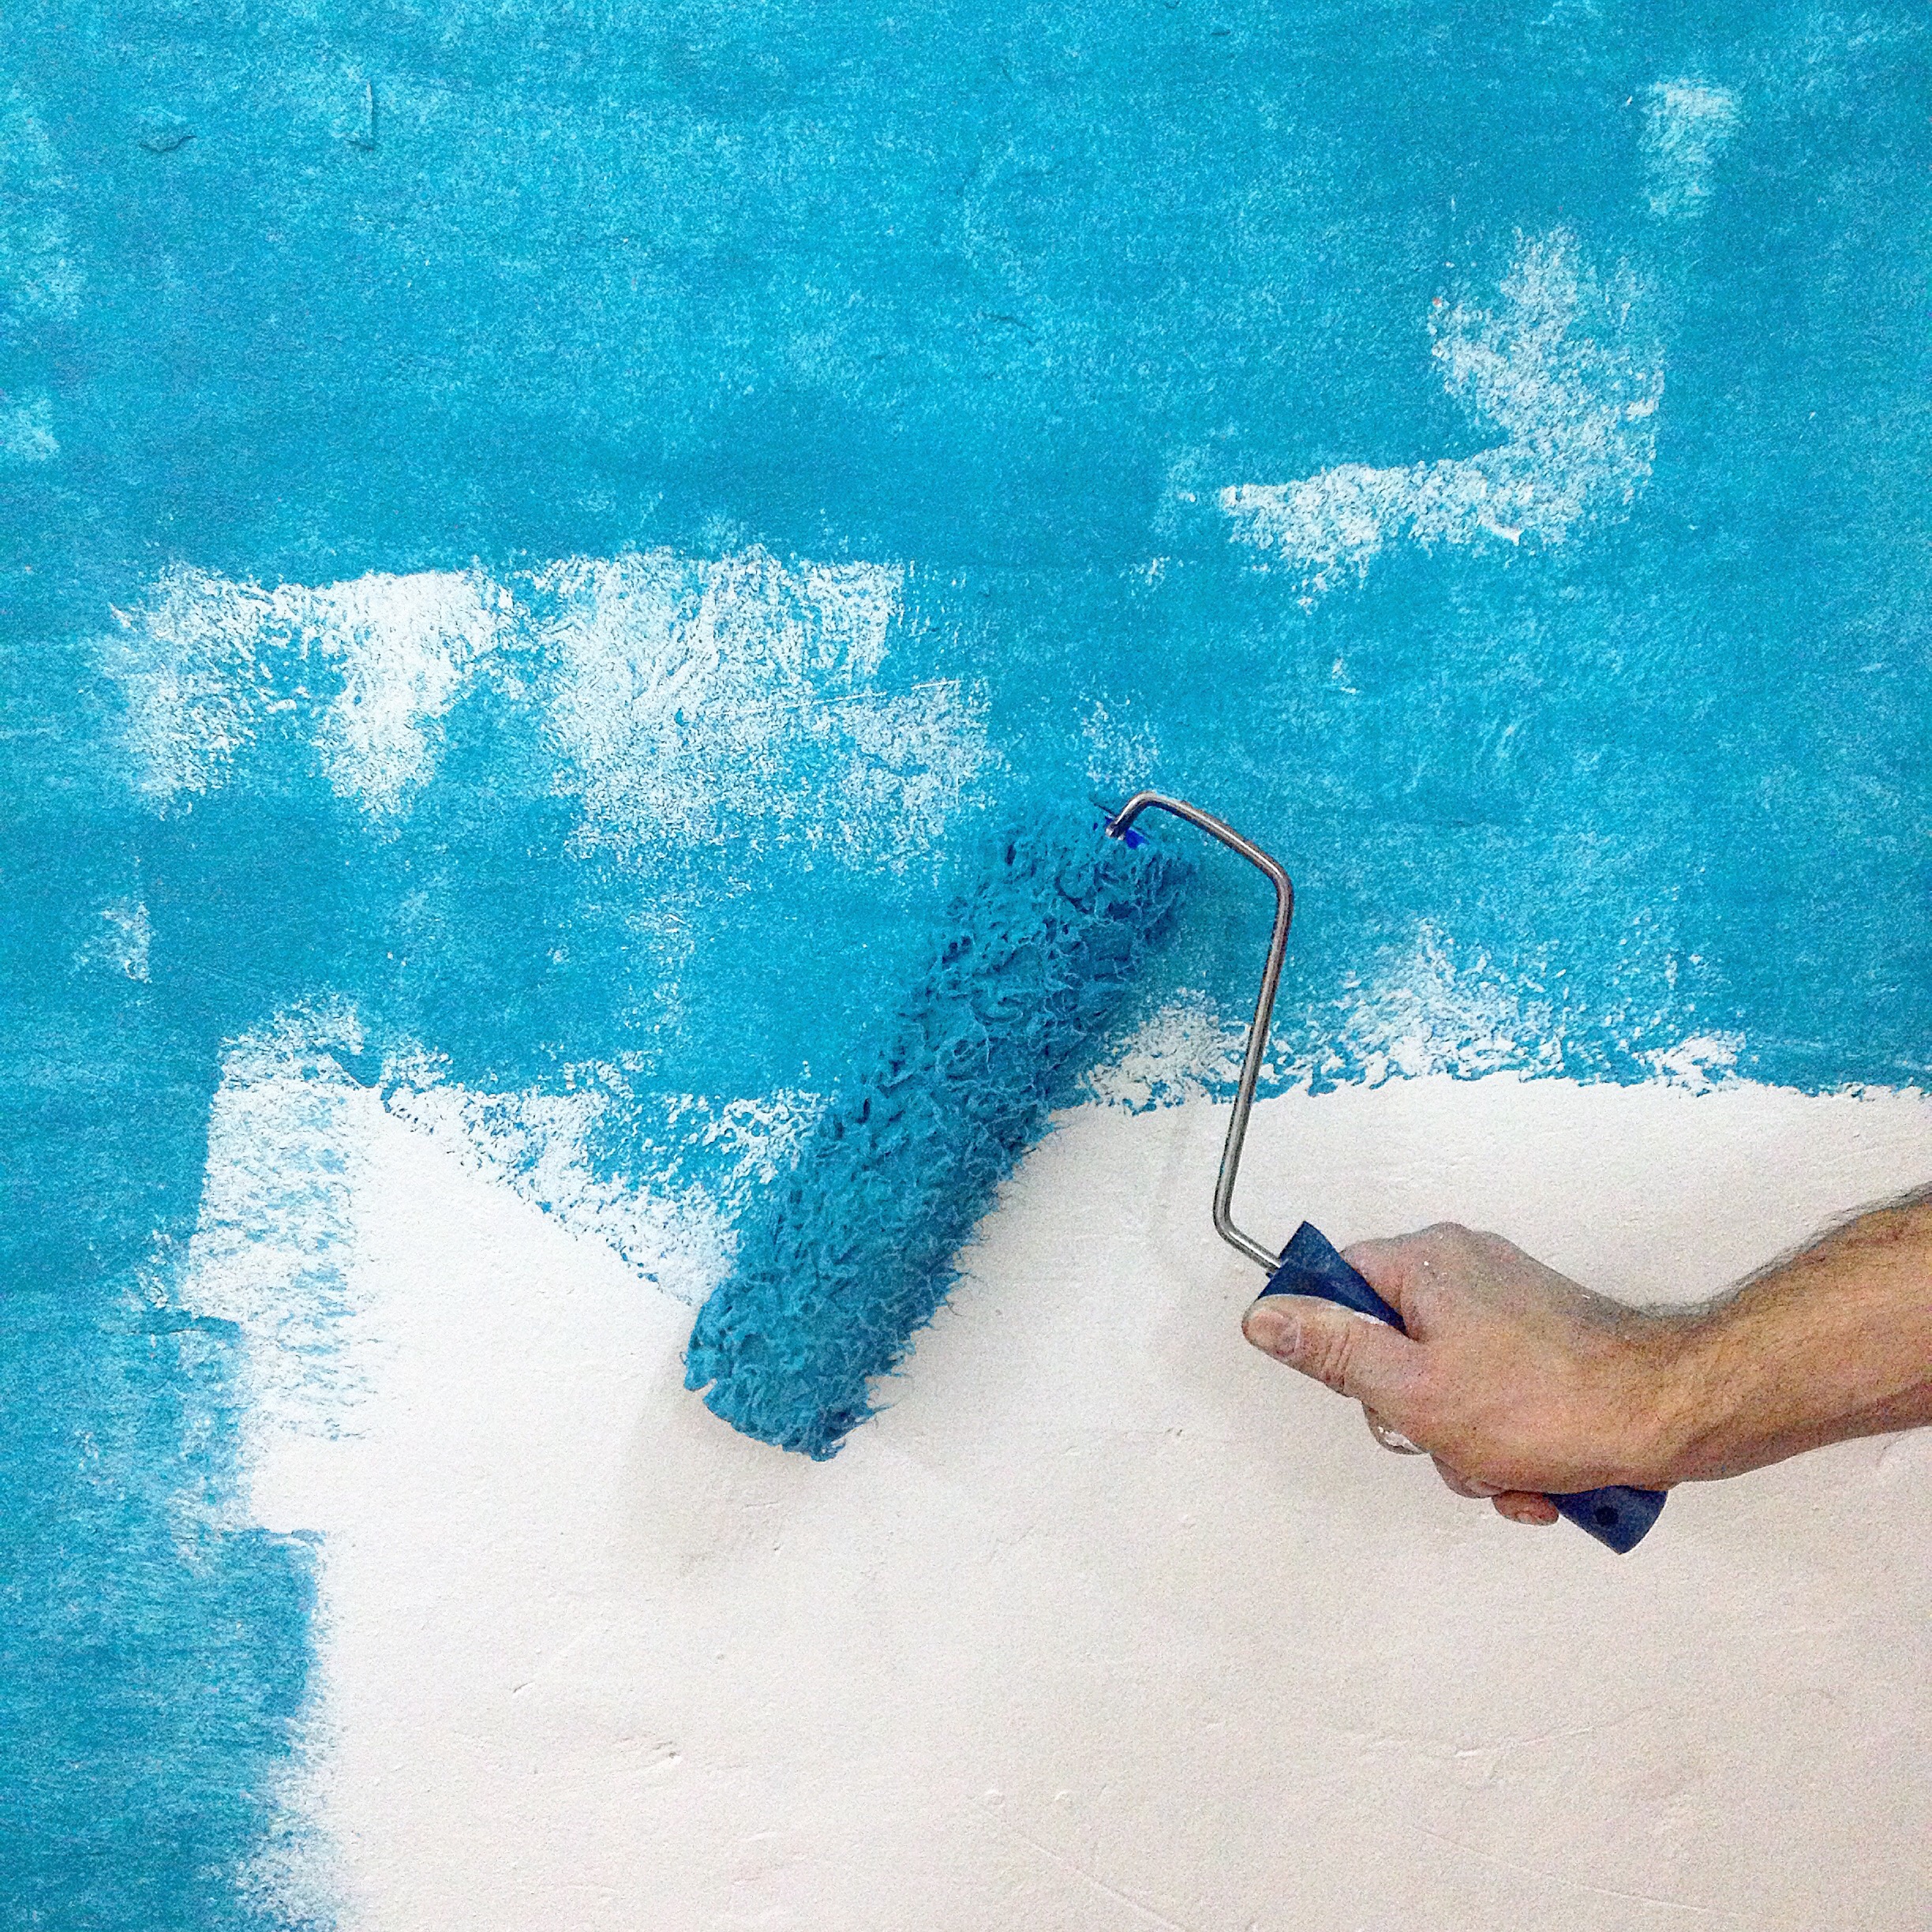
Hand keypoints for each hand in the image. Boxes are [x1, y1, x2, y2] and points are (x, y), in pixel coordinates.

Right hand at [1241, 1223, 1685, 1526]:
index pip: (1339, 1284)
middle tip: (1447, 1441)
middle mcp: (1466, 1271)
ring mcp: (1510, 1307)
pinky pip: (1495, 1397)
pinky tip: (1536, 1478)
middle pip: (1390, 1347)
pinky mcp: (1545, 1344)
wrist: (1673, 1415)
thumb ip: (1332, 1349)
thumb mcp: (1411, 1388)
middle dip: (1415, 1419)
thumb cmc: (1549, 1402)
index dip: (1336, 1347)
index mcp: (1426, 1264)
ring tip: (1508, 1472)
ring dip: (1466, 1447)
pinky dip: (1507, 1445)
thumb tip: (1264, 1315)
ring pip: (1445, 1386)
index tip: (1367, 1391)